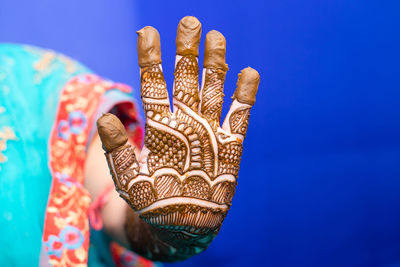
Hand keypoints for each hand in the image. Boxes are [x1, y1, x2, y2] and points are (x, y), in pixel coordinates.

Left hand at [97, 16, 258, 257]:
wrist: (182, 224)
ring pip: (212, 91)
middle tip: (189, 22)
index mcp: (161, 127)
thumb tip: (104, 121)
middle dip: (186, 52)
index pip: (154, 86)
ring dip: (214, 65)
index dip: (151, 60)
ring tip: (215, 37)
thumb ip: (119, 152)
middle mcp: (185, 123)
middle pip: (186, 80)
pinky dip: (245, 96)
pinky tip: (248, 74)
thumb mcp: (130, 180)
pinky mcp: (230, 146)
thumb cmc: (153, 203)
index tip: (147, 32)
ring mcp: (209, 132)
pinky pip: (240, 116)